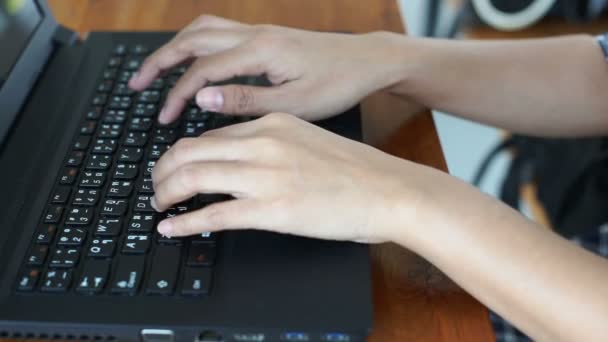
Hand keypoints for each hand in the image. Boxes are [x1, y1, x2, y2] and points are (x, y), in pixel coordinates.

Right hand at [129, 15, 406, 123]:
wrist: (367, 61)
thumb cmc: (338, 84)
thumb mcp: (295, 103)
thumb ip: (247, 101)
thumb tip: (203, 98)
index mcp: (259, 52)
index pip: (202, 71)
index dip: (178, 94)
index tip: (163, 118)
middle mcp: (254, 35)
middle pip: (192, 40)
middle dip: (160, 62)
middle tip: (136, 84)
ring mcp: (259, 32)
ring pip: (203, 30)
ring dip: (174, 48)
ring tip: (154, 70)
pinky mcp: (265, 36)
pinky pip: (219, 32)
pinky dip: (195, 44)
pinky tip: (191, 60)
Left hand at [150, 113, 423, 242]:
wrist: (390, 190)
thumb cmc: (358, 170)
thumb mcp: (309, 140)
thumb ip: (274, 145)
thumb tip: (243, 160)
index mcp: (273, 123)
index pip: (211, 134)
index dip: (184, 153)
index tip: (175, 166)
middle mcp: (263, 143)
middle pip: (190, 150)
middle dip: (163, 170)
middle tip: (156, 186)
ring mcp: (266, 175)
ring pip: (193, 177)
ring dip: (165, 193)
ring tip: (158, 206)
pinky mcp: (272, 210)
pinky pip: (213, 214)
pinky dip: (184, 221)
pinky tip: (170, 228)